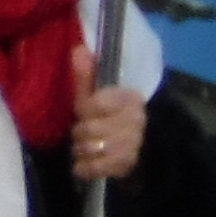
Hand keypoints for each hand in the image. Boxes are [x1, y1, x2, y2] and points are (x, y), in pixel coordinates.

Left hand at [68, 44, 146, 182]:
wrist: (135, 149)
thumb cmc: (109, 118)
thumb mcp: (96, 96)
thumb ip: (86, 75)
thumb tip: (78, 49)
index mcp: (130, 98)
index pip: (95, 104)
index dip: (84, 110)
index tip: (86, 112)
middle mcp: (136, 119)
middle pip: (90, 128)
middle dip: (79, 132)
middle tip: (83, 132)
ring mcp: (134, 144)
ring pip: (91, 148)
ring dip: (80, 149)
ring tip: (84, 147)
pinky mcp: (128, 165)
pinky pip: (95, 168)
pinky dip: (84, 167)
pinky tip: (85, 163)